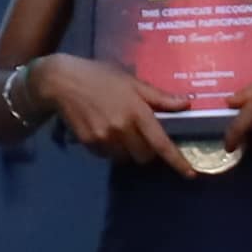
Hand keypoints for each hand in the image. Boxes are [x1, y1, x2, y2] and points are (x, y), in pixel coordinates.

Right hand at [30, 49, 190, 174]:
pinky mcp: (88, 143)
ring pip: (125, 159)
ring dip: (127, 151)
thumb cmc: (100, 77)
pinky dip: (110, 149)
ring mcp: (104, 138)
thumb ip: (158, 97)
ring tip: (118, 131)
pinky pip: (107, 156)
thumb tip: (185, 104)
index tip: (190, 174)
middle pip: (144, 156)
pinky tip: (103, 131)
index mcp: (137, 112)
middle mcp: (122, 128)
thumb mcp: (132, 82)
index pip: (161, 143)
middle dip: (147, 151)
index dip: (177, 161)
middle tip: (140, 135)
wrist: (61, 82)